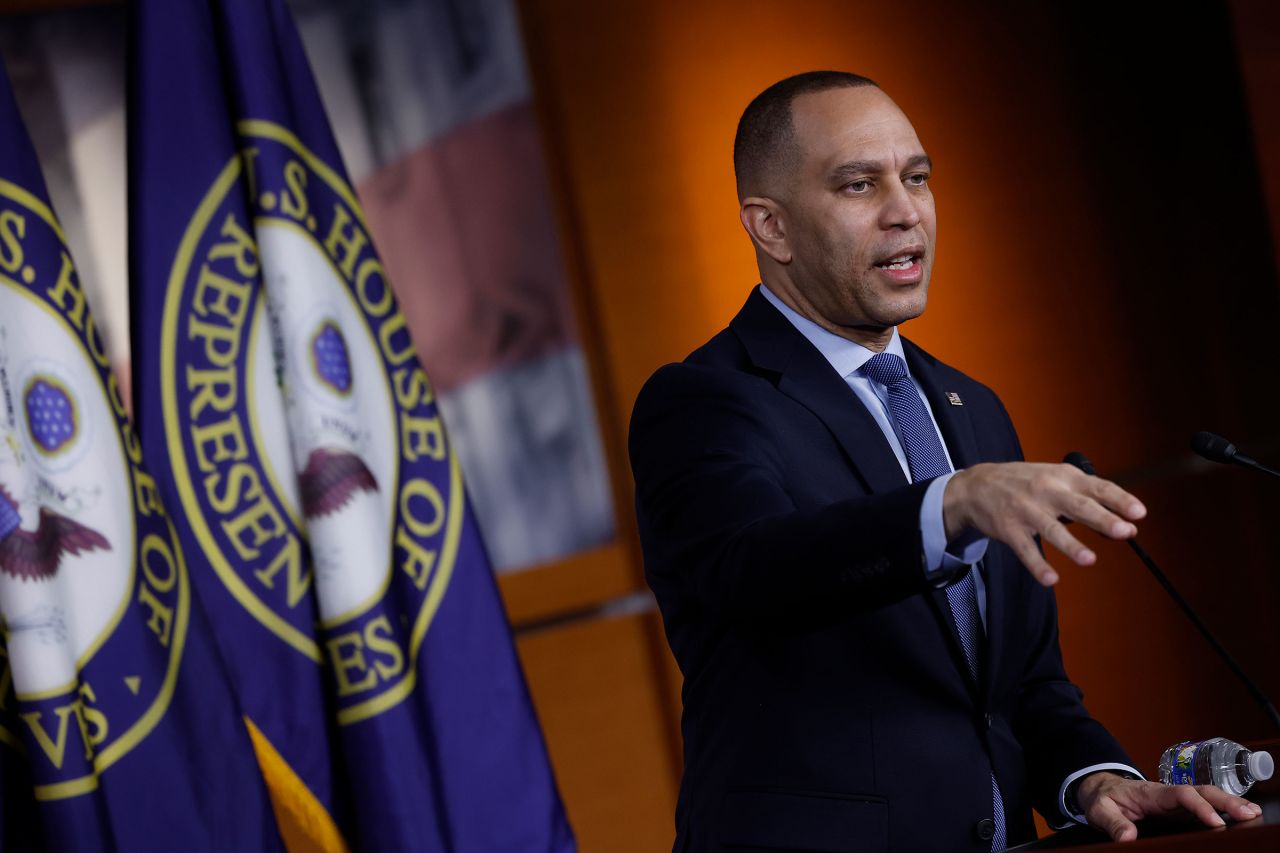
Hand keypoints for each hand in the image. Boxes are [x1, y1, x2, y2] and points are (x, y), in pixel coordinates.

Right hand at [942, 462, 1145, 585]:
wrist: (977, 485)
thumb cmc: (1025, 482)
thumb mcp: (1056, 479)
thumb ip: (1087, 498)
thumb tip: (1123, 524)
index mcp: (1063, 477)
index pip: (1097, 487)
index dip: (1119, 500)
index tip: (1139, 513)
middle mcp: (1046, 491)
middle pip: (1078, 506)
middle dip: (1101, 519)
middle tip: (1124, 531)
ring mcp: (1026, 510)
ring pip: (1051, 529)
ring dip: (1070, 545)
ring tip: (1089, 559)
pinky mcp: (1009, 529)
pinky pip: (1025, 550)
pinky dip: (1037, 565)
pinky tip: (1050, 579)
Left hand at [1076, 772, 1262, 841]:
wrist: (1103, 789)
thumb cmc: (1104, 799)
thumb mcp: (1101, 810)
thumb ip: (1114, 823)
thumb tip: (1128, 837)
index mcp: (1151, 793)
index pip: (1180, 794)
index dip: (1199, 806)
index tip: (1215, 821)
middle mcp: (1168, 793)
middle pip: (1201, 792)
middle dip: (1226, 801)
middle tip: (1248, 813)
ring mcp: (1176, 800)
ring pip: (1207, 796)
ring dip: (1230, 803)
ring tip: (1253, 813)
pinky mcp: (1180, 808)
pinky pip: (1205, 805)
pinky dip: (1224, 808)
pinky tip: (1240, 815)